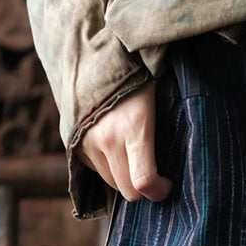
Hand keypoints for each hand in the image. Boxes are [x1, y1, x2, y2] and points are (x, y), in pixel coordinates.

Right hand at [75, 81, 172, 202]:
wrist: (95, 53)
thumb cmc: (138, 78)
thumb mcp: (157, 102)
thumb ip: (161, 136)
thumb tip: (169, 170)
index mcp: (134, 126)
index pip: (143, 181)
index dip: (158, 191)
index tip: (167, 184)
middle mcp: (108, 138)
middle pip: (127, 190)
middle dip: (143, 188)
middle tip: (154, 174)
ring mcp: (89, 142)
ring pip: (112, 183)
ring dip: (125, 177)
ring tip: (133, 157)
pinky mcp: (76, 143)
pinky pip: (96, 171)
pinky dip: (108, 167)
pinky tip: (115, 147)